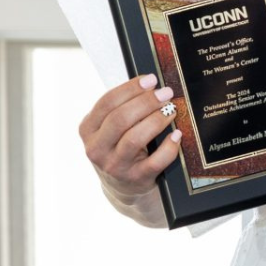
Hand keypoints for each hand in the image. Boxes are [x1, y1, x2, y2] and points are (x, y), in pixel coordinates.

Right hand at [79, 74, 181, 212]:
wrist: (123, 187)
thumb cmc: (119, 147)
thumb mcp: (109, 129)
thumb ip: (121, 108)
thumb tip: (151, 84)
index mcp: (88, 130)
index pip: (107, 103)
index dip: (130, 88)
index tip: (151, 79)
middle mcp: (97, 149)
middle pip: (120, 119)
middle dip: (146, 102)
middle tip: (166, 93)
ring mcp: (115, 166)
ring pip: (134, 139)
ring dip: (156, 121)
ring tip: (172, 110)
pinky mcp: (135, 178)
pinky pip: (155, 162)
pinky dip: (169, 147)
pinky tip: (177, 135)